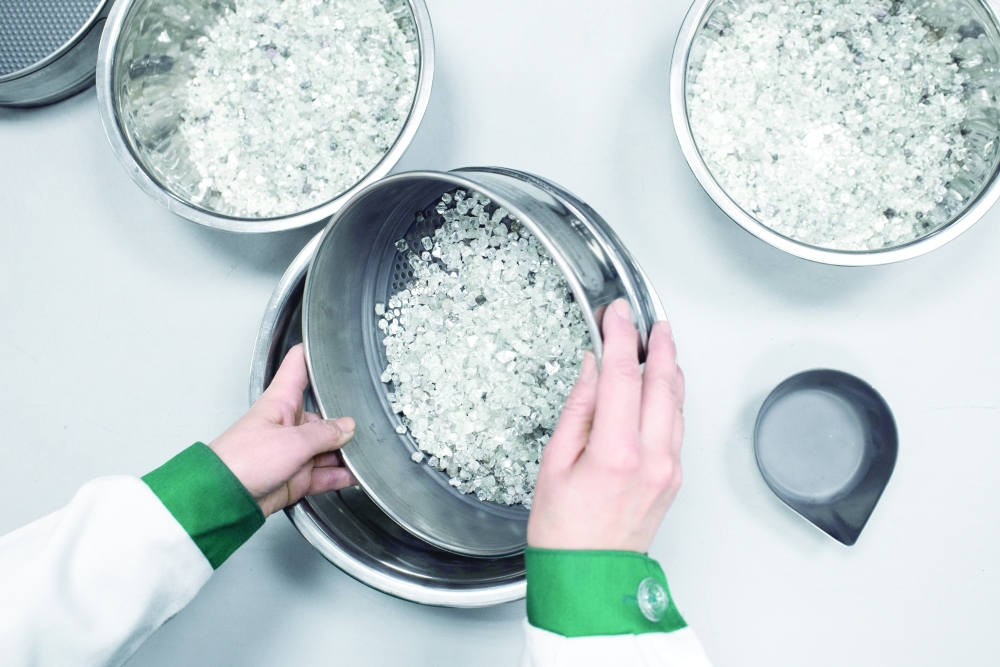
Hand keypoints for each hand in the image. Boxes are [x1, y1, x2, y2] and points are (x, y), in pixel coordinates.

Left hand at [209, 343, 356, 517]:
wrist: (224, 499)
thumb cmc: (242, 462)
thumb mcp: (292, 442)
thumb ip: (325, 434)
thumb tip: (347, 427)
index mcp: (280, 403)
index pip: (297, 367)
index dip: (313, 353)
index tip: (331, 345)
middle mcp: (287, 424)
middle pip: (321, 414)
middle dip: (343, 420)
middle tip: (366, 423)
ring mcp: (291, 451)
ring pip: (326, 447)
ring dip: (344, 452)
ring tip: (366, 453)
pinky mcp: (294, 476)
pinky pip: (322, 474)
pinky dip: (338, 475)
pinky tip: (354, 475)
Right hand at [527, 298, 684, 551]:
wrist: (588, 577)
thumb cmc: (564, 530)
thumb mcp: (554, 462)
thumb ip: (579, 409)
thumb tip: (592, 369)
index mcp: (616, 452)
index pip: (623, 376)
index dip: (621, 337)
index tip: (617, 314)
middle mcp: (651, 458)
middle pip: (662, 383)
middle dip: (658, 344)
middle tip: (650, 320)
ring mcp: (668, 469)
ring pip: (676, 403)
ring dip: (669, 368)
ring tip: (660, 343)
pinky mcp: (673, 478)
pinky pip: (677, 425)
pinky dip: (671, 397)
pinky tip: (662, 385)